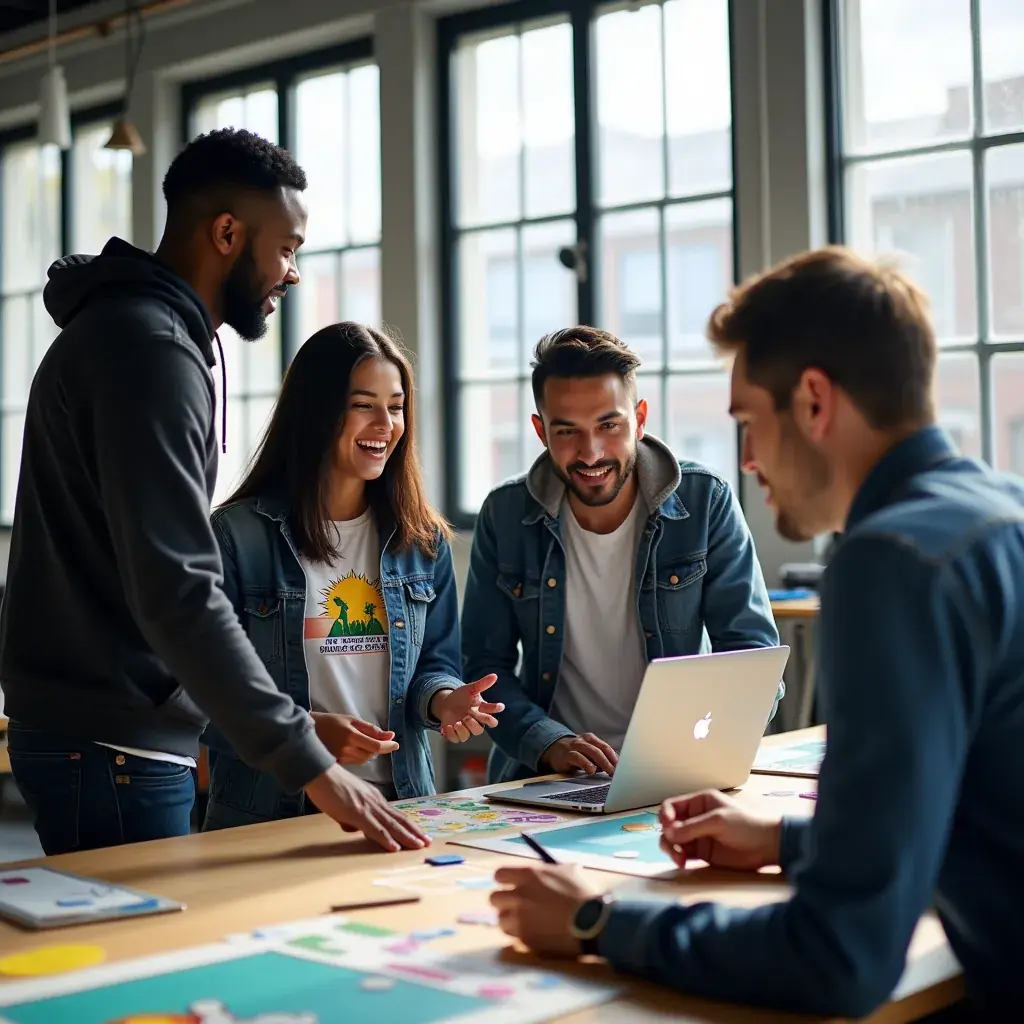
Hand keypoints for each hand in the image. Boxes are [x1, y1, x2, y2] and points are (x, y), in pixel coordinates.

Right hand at [304, 763, 429, 852]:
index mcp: (373, 798)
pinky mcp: (357, 812)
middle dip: (414, 832)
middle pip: (398, 819)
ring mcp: (367, 807)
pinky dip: (386, 839)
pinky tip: (395, 847)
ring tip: (419, 846)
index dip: (408, 825)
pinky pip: (375, 828)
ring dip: (407, 837)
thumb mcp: (345, 802)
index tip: (419, 834)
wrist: (320, 771)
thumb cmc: (329, 786)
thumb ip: (352, 815)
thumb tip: (353, 829)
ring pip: (392, 825)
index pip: (395, 814)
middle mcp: (375, 801)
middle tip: (428, 842)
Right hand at [311, 712, 398, 764]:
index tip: (396, 744)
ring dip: (370, 753)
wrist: (307, 731)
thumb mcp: (351, 719)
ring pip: (364, 760)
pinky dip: (360, 757)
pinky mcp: (336, 764)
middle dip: (378, 749)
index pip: (375, 746)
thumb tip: (390, 735)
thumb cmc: (330, 721)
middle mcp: (347, 749)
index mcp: (351, 736)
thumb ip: (371, 729)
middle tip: (381, 740)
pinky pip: (355, 763)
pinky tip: (357, 749)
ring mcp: (341, 758)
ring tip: (366, 743)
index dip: (388, 746)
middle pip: (371, 754)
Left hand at [431, 675, 503, 742]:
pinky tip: (448, 726)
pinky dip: (451, 734)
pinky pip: (455, 739)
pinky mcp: (455, 734)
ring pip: (467, 736)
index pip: (491, 715)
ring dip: (462, 731)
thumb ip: (482, 684)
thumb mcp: (470, 688)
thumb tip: (495, 675)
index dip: (495, 710)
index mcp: (481, 712)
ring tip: (457, 723)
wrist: (446, 703)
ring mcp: (464, 729)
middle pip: (479, 730)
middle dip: (473, 724)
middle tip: (467, 717)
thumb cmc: (461, 696)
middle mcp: (474, 722)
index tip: (500, 706)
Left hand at [489, 864, 600, 956]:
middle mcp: (518, 895)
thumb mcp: (568, 871)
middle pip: (495, 899)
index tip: (510, 885)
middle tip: (516, 906)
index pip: (499, 875)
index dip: (504, 881)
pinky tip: (537, 933)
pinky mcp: (524, 939)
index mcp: (527, 875)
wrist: (591, 922)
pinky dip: (522, 935)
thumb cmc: (581, 893)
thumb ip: (551, 870)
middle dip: (504, 902)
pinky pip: (514, 937)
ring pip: (501, 920)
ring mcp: (519, 919)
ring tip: (526, 922)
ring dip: (510, 921)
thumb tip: (549, 868)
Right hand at [543, 733, 617, 775]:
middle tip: (617, 772)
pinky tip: (591, 771)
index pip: (606, 747)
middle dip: (610, 761)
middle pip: (601, 749)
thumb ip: (599, 758)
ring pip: (592, 752)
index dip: (615, 758)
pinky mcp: (567, 754)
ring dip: (603, 762)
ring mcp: (575, 746)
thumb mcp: (587, 753)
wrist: (553, 749)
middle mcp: (584, 740)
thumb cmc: (574, 753)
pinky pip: (578, 757)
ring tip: (609, 772)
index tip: (622, 768)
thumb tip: (614, 768)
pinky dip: (587, 764)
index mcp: (591, 739)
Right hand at [659, 790, 781, 870]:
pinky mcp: (703, 854)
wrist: (767, 846)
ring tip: (680, 859)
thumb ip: (692, 827)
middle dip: (668, 836)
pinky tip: (683, 863)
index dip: (665, 816)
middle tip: (675, 847)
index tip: (667, 827)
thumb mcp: (718, 821)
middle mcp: (695, 818)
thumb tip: (667, 833)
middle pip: (669, 826)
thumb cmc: (746, 825)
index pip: (672, 806)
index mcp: (699, 803)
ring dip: (672, 849)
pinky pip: (683, 854)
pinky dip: (679, 858)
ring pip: (673, 841)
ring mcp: (698, 836)